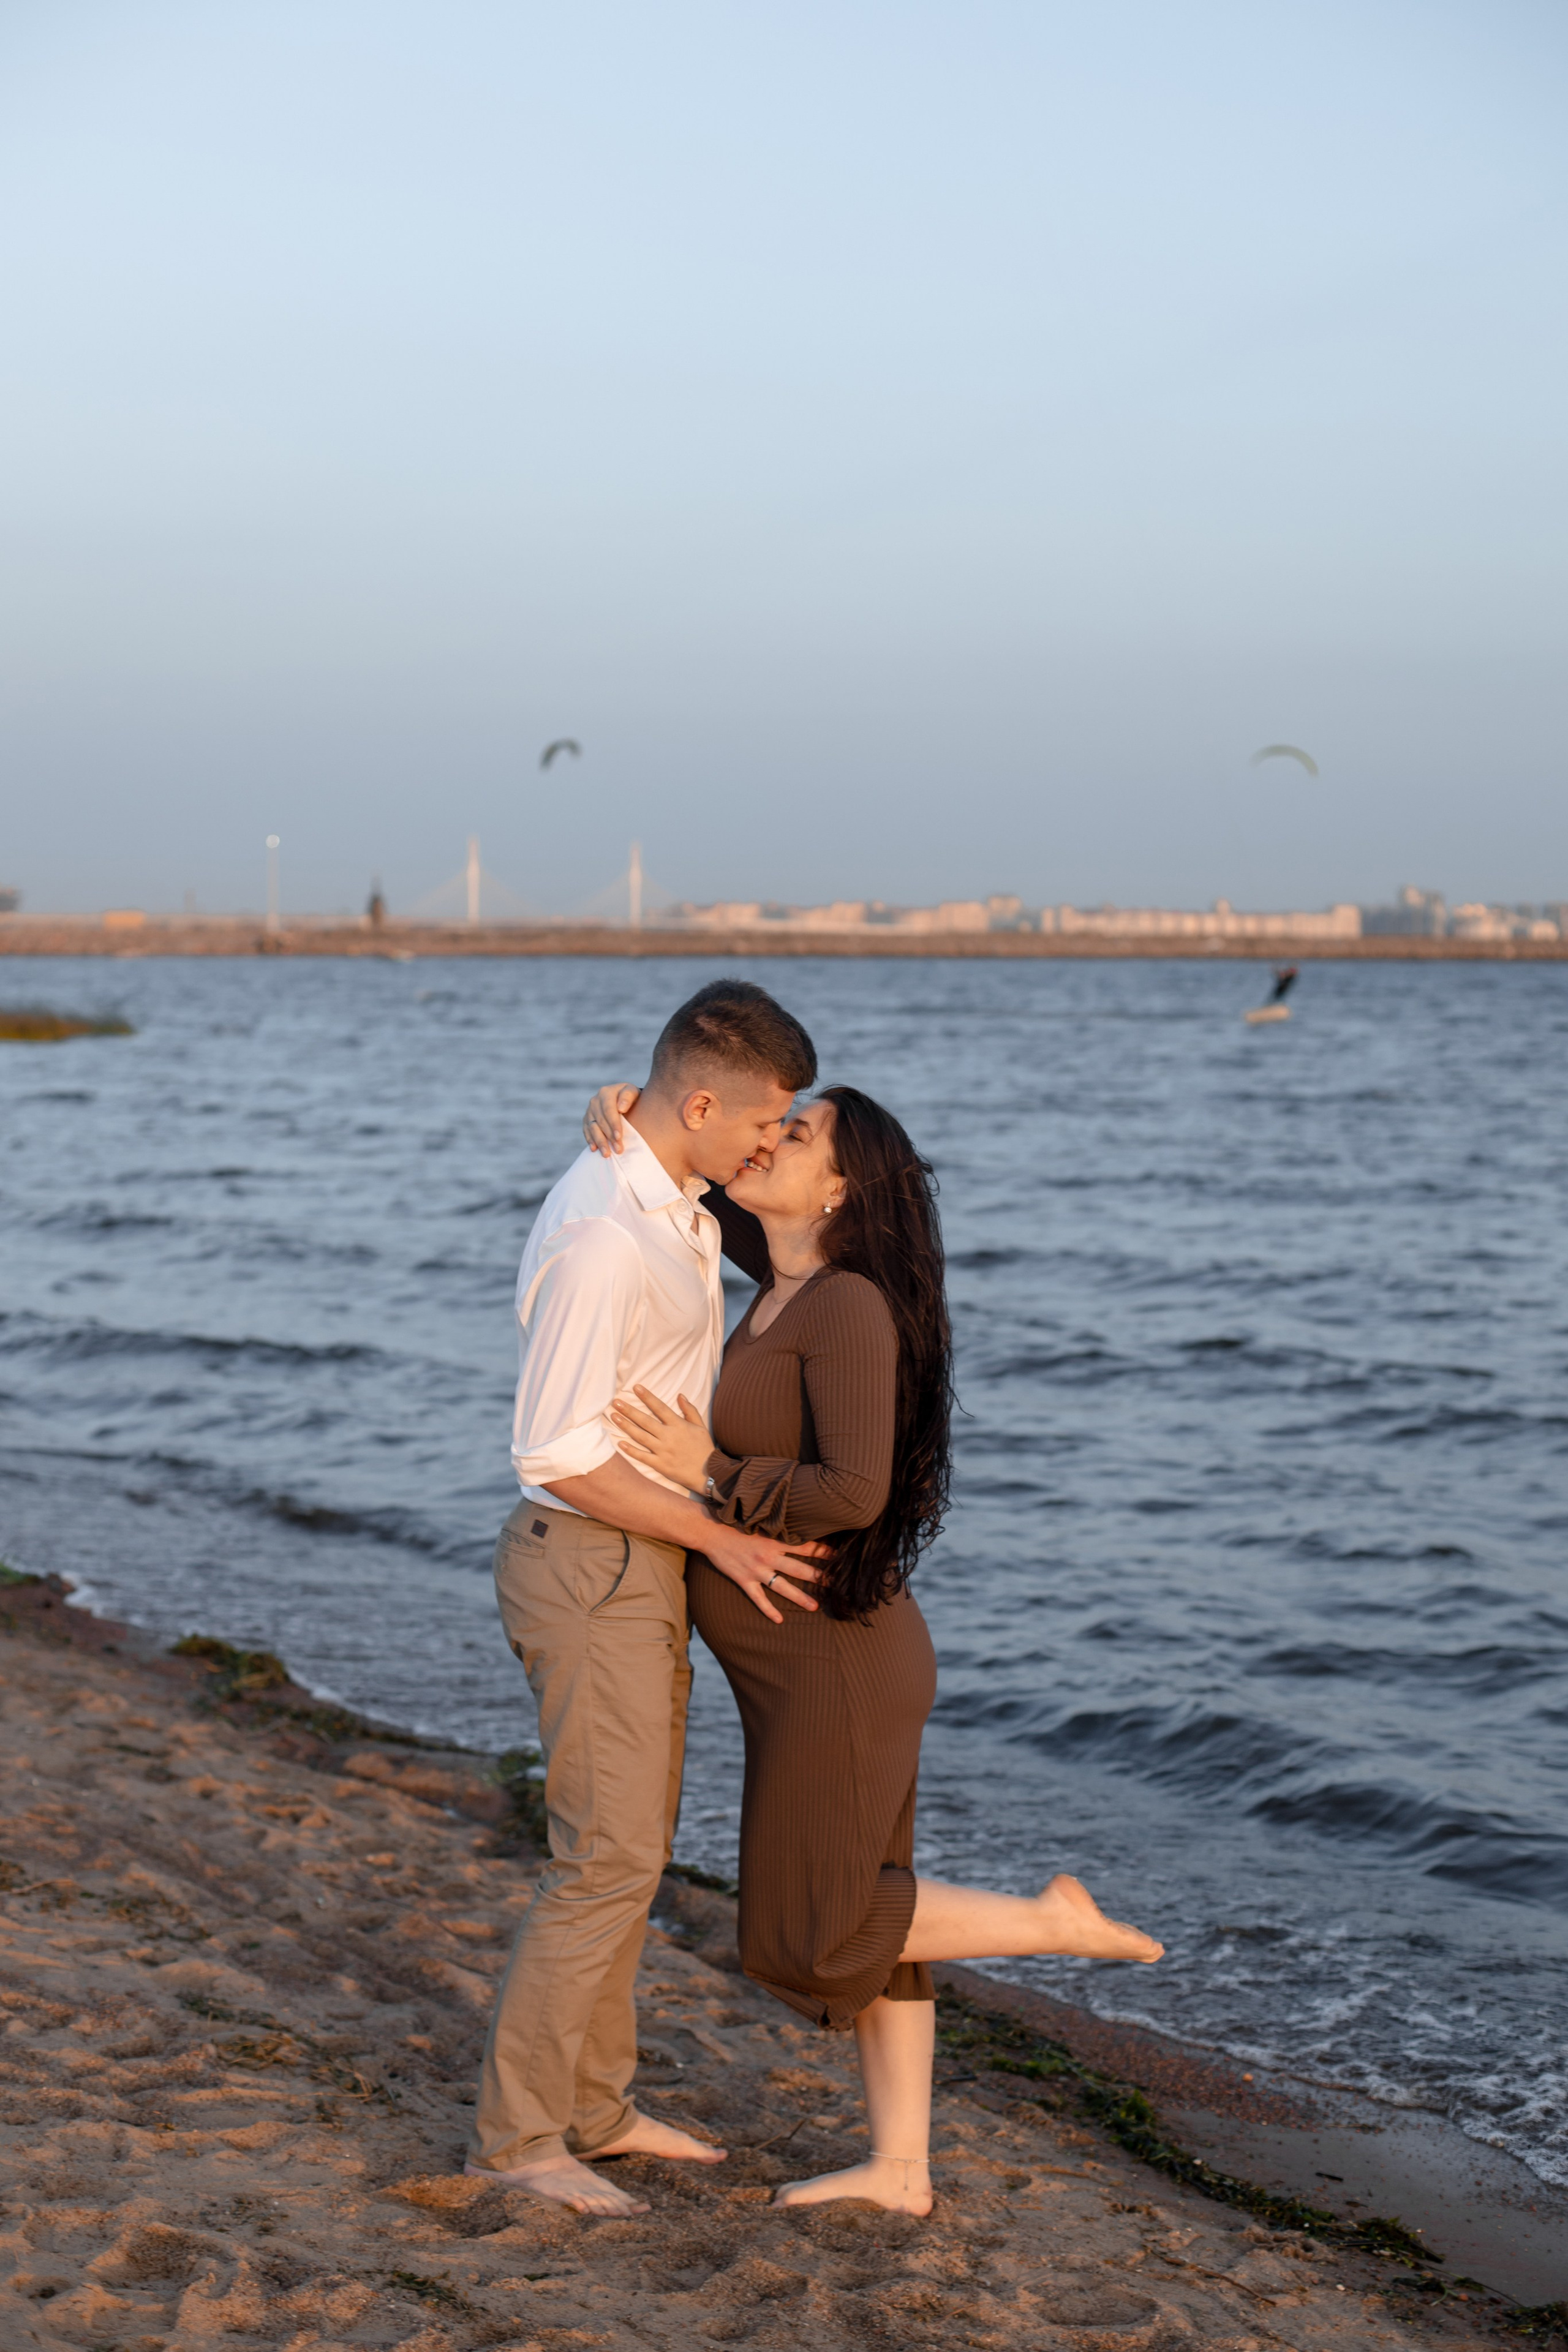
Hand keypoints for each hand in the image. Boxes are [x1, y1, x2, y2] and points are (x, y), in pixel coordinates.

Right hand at [584, 1084, 639, 1154]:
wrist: (623, 1099)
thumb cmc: (631, 1097)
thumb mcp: (633, 1092)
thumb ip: (628, 1097)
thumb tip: (621, 1108)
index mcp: (606, 1093)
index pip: (609, 1111)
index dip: (613, 1124)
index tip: (619, 1137)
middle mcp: (595, 1101)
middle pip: (601, 1121)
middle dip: (609, 1137)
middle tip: (618, 1150)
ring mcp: (589, 1111)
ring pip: (592, 1128)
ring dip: (600, 1142)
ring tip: (607, 1154)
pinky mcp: (587, 1120)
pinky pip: (586, 1131)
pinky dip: (590, 1140)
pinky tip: (594, 1149)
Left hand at [609, 1387, 714, 1492]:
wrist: (708, 1473)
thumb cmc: (704, 1448)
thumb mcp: (701, 1426)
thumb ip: (690, 1410)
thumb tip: (680, 1395)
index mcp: (678, 1425)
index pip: (659, 1407)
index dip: (647, 1397)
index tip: (635, 1387)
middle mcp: (668, 1436)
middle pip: (645, 1421)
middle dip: (629, 1410)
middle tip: (616, 1402)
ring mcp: (663, 1451)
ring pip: (640, 1436)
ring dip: (626, 1426)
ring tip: (614, 1416)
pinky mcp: (660, 1465)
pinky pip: (642, 1456)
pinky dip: (631, 1450)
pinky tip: (619, 1442)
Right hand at [701, 1524, 833, 1623]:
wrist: (711, 1531)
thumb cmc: (736, 1523)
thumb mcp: (760, 1521)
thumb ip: (777, 1526)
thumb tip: (796, 1524)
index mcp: (775, 1539)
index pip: (805, 1547)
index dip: (823, 1552)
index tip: (839, 1557)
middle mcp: (769, 1556)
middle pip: (800, 1569)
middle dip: (819, 1577)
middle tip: (837, 1585)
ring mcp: (757, 1570)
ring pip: (783, 1587)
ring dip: (800, 1598)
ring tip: (815, 1607)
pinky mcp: (744, 1580)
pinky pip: (759, 1598)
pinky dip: (769, 1610)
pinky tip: (779, 1620)